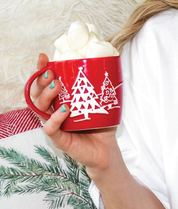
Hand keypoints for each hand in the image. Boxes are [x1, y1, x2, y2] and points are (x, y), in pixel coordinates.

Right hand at [30, 53, 118, 173]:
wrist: (107, 150)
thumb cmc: (102, 126)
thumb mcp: (101, 104)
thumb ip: (101, 88)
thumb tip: (110, 66)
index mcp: (61, 101)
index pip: (46, 84)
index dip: (42, 70)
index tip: (44, 58)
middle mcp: (54, 112)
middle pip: (38, 94)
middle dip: (41, 81)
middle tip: (50, 73)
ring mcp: (55, 125)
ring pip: (40, 109)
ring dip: (46, 95)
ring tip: (57, 86)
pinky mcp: (59, 139)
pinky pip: (50, 128)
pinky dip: (55, 118)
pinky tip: (64, 110)